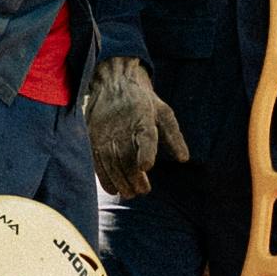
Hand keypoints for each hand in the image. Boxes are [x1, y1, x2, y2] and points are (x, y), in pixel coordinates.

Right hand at [82, 56, 190, 197]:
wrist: (113, 82)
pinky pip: (97, 161)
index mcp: (142, 117)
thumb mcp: (163, 112)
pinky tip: (113, 189)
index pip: (144, 135)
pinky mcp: (93, 137)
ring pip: (111, 161)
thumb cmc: (143, 101)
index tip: (146, 166)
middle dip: (134, 177)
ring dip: (120, 180)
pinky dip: (104, 177)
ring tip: (130, 193)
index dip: (145, 151)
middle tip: (143, 190)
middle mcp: (122, 125)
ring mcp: (105, 132)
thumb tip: (184, 159)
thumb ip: (173, 136)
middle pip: (126, 154)